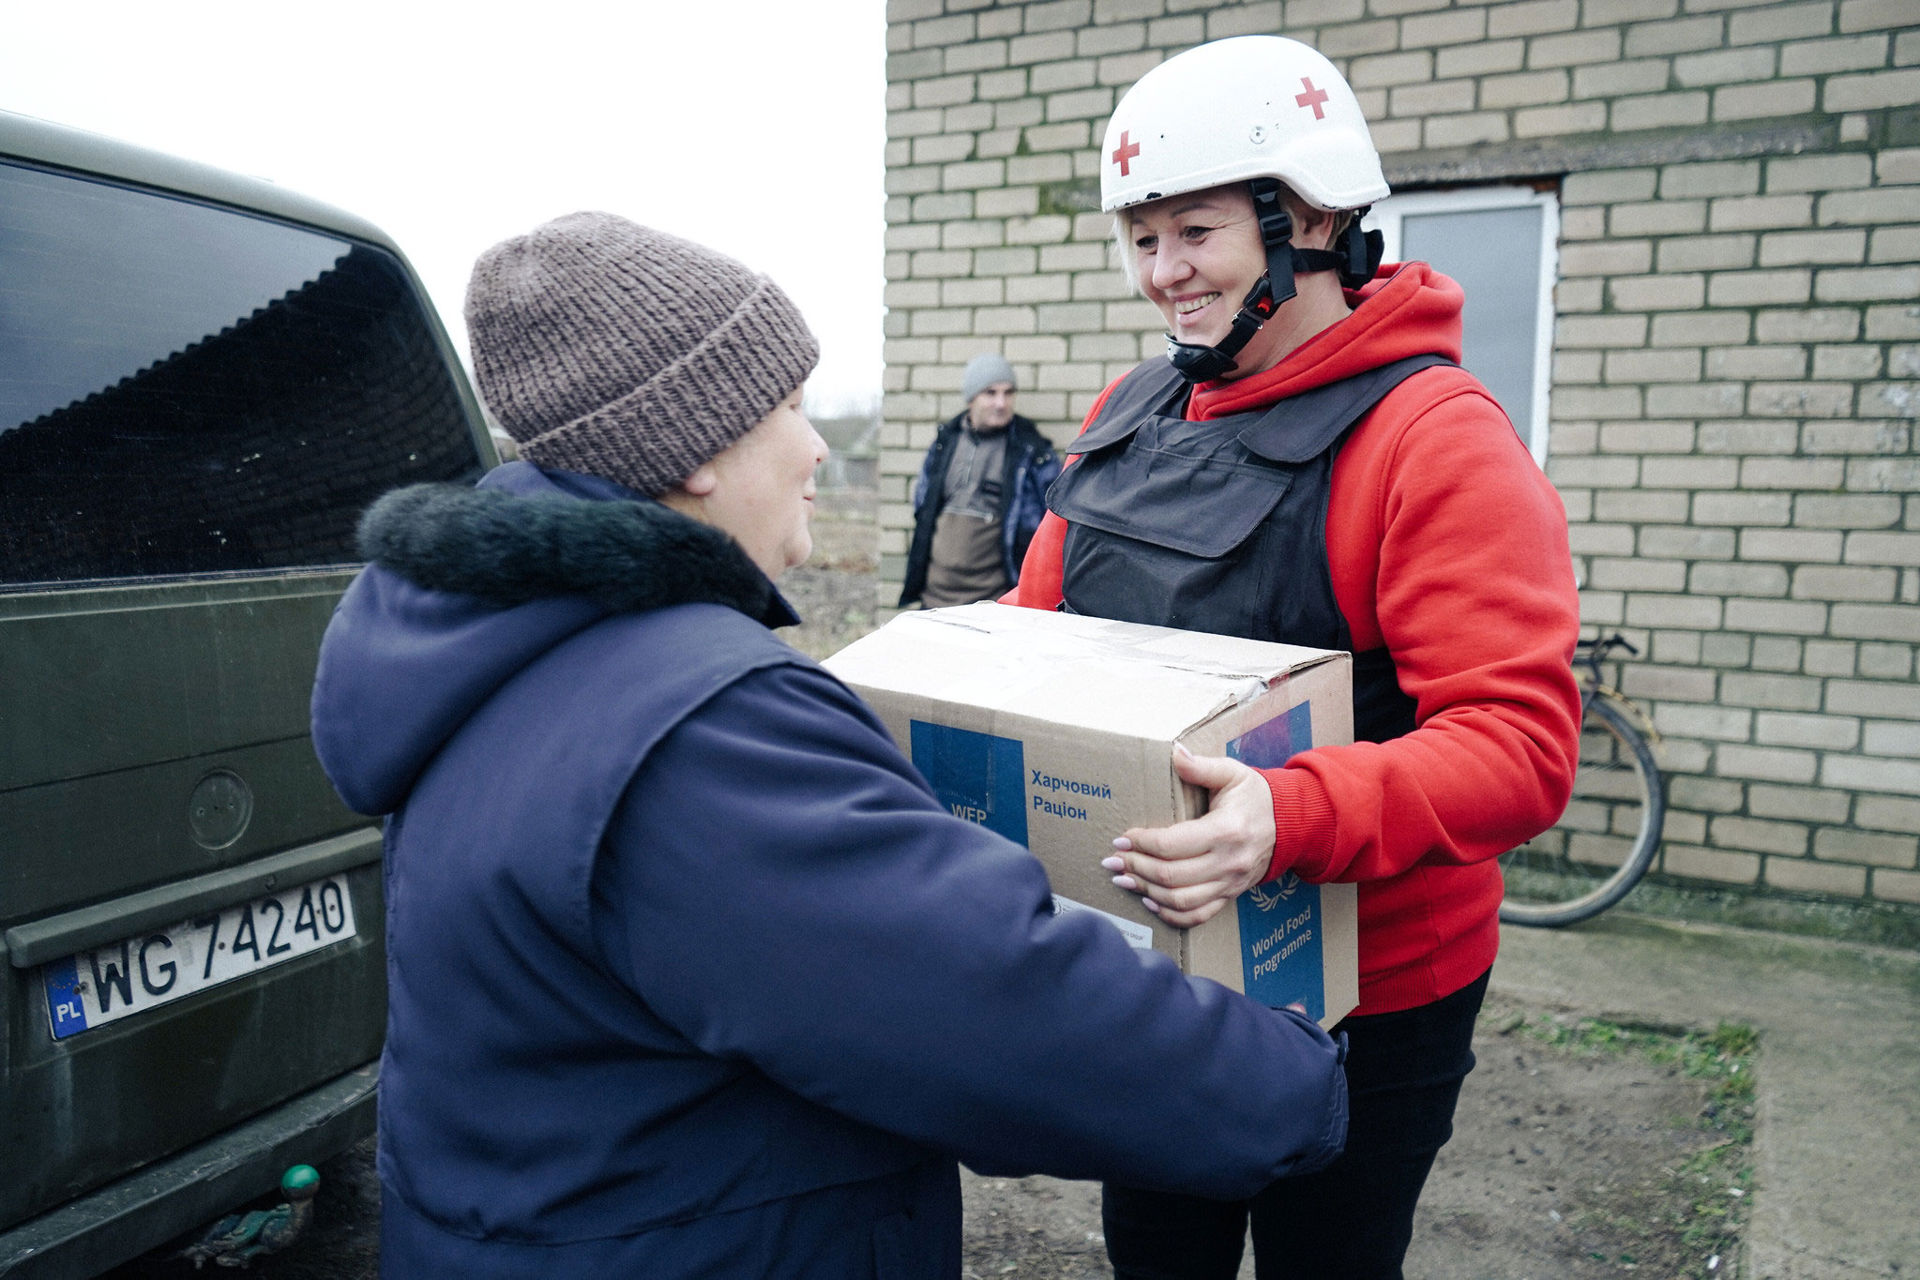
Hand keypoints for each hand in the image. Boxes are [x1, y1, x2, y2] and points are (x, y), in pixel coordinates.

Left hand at [1100, 745, 1276, 927]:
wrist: (1291, 824)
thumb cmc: (1256, 797)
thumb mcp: (1233, 773)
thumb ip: (1202, 767)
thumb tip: (1174, 752)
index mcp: (1226, 830)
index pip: (1172, 844)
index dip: (1141, 843)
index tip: (1121, 837)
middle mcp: (1228, 862)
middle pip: (1171, 875)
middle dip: (1136, 867)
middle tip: (1113, 861)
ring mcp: (1230, 883)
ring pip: (1181, 900)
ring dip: (1147, 891)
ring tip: (1124, 879)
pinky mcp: (1231, 895)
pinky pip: (1199, 916)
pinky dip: (1171, 914)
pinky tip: (1150, 900)